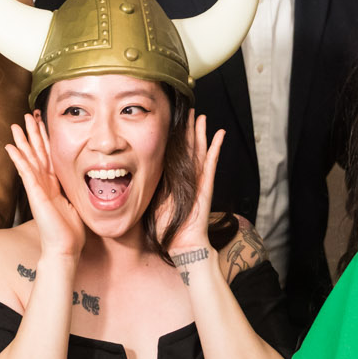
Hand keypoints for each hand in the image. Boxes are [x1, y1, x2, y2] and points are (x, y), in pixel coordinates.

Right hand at [4, 114, 86, 260]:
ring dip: (23, 142)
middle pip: (36, 153)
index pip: (49, 156)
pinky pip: (26, 173)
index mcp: (54, 185)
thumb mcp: (74, 203)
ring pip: (29, 159)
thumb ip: (72, 190)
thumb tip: (83, 180)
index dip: (45, 140)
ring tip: (16, 125)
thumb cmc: (70, 231)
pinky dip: (19, 160)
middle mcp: (44, 184)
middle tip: (26, 116)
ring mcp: (38, 189)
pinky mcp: (36, 194)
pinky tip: (11, 148)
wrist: (65, 248)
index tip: (42, 124)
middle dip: (32, 134)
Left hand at [161, 112, 224, 257]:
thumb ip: (150, 189)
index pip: (174, 155)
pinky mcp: (206, 185)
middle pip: (189, 149)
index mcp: (175, 181)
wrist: (182, 244)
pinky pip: (211, 162)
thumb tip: (137, 176)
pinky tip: (220, 134)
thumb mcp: (153, 204)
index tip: (172, 124)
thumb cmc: (166, 229)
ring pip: (200, 151)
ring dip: (201, 134)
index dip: (174, 140)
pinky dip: (216, 148)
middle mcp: (188, 178)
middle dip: (188, 131)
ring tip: (202, 118)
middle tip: (189, 113)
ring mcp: (199, 181)